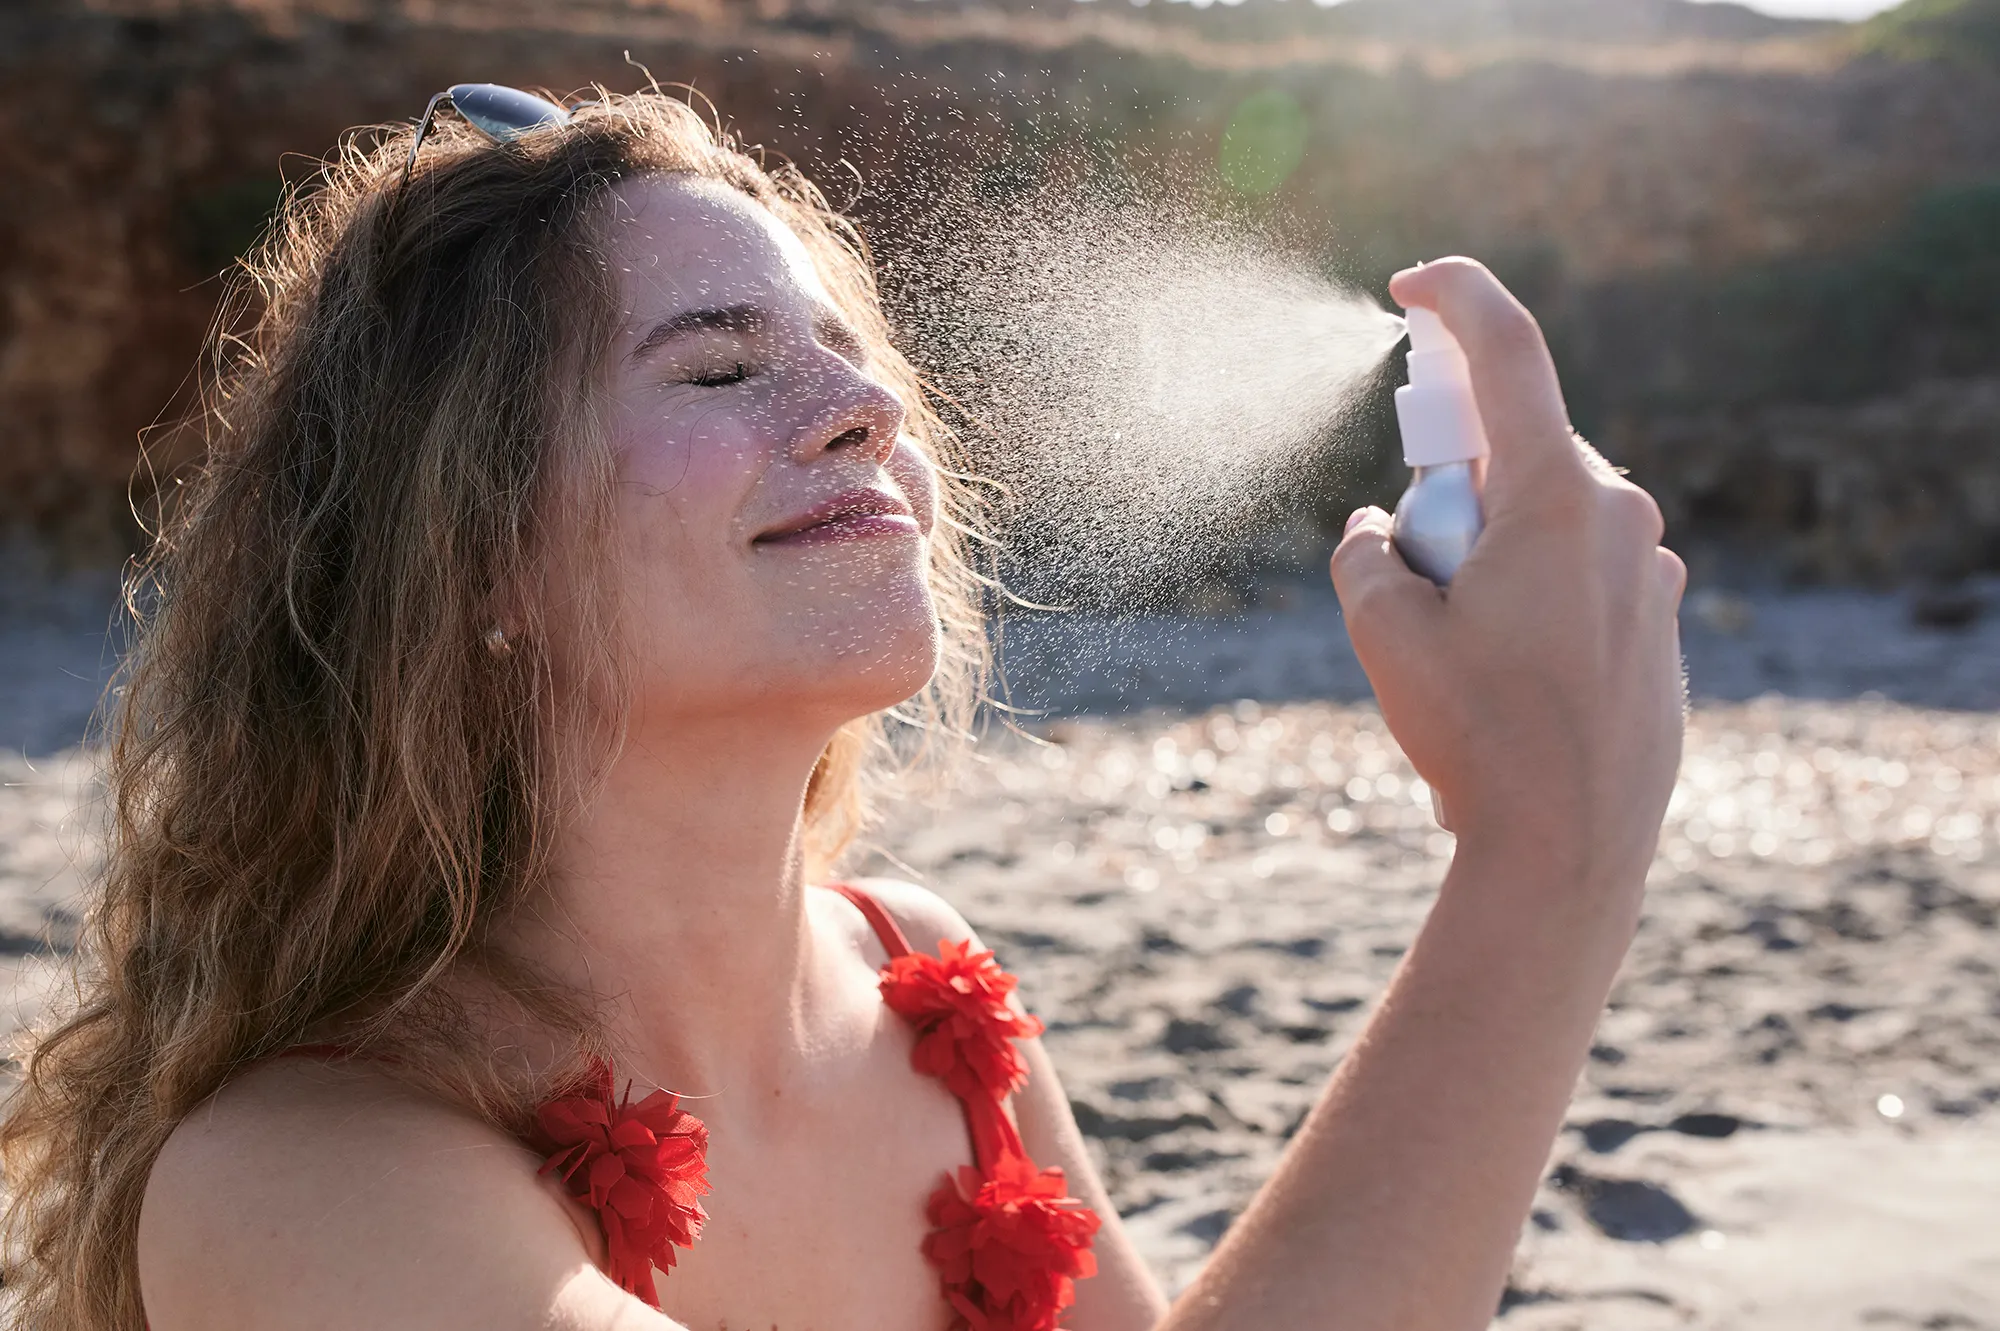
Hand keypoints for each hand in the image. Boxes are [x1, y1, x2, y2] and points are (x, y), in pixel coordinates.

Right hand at [1331, 258, 1685, 896]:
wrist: (1571, 852)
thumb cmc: (1479, 737)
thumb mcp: (1386, 634)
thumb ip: (1366, 554)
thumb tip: (1379, 528)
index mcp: (1556, 498)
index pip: (1510, 351)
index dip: (1456, 296)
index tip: (1411, 284)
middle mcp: (1623, 519)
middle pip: (1515, 454)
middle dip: (1450, 489)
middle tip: (1412, 569)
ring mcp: (1653, 576)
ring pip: (1547, 521)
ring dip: (1489, 552)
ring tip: (1462, 654)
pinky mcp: (1661, 628)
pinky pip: (1581, 577)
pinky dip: (1530, 598)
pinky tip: (1509, 684)